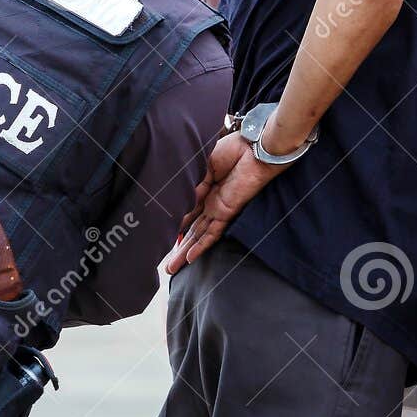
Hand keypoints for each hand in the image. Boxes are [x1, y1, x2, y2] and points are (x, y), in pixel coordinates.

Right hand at [162, 132, 287, 274]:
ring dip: (186, 252)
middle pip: (192, 230)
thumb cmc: (233, 149)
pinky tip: (190, 258)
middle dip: (179, 248)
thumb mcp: (205, 165)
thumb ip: (194, 185)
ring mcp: (219, 209)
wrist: (255, 148)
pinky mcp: (228, 212)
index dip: (175, 226)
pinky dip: (201, 246)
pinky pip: (212, 233)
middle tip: (167, 265)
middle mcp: (211, 203)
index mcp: (204, 189)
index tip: (161, 237)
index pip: (187, 213)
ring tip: (172, 268)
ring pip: (199, 236)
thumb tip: (183, 201)